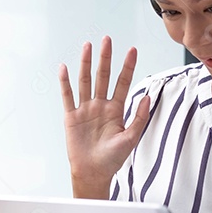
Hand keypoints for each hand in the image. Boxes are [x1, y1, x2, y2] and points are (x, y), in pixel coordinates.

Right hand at [58, 36, 150, 197]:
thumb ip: (139, 117)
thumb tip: (147, 96)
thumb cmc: (112, 159)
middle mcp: (100, 105)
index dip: (128, 66)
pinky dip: (65, 82)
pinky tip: (64, 68)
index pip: (123, 82)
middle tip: (107, 39)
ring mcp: (85, 109)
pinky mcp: (72, 117)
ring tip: (88, 46)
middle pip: (103, 76)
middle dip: (106, 58)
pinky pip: (68, 96)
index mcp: (116, 110)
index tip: (132, 50)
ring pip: (86, 81)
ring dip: (87, 64)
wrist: (93, 173)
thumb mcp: (131, 138)